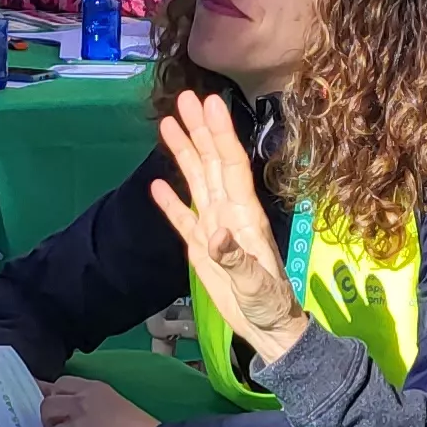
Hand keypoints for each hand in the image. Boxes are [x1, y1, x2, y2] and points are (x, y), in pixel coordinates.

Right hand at [144, 91, 309, 362]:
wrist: (267, 329)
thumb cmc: (270, 306)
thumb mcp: (257, 285)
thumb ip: (237, 260)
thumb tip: (215, 236)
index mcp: (245, 215)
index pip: (230, 165)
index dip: (221, 134)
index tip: (210, 104)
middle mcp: (229, 213)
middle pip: (212, 162)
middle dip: (200, 130)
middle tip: (184, 98)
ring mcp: (214, 228)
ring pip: (197, 181)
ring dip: (184, 152)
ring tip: (166, 124)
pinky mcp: (201, 249)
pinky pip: (183, 218)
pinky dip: (171, 200)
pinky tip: (156, 184)